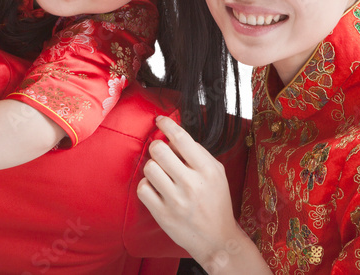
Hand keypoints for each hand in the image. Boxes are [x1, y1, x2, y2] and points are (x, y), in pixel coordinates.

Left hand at [137, 116, 248, 267]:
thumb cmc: (216, 202)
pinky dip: (147, 185)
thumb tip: (173, 135)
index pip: (181, 138)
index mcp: (207, 170)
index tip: (160, 120)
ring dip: (152, 167)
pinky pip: (143, 188)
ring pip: (149, 167)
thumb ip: (197, 153)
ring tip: (161, 173)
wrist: (216, 238)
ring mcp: (175, 200)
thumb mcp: (216, 173)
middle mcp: (191, 184)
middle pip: (159, 149)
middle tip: (161, 152)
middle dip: (157, 146)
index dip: (167, 124)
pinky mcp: (162, 214)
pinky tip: (156, 188)